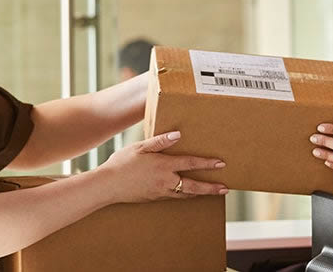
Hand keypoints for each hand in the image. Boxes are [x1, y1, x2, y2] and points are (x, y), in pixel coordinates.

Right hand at [96, 131, 227, 202]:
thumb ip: (160, 141)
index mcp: (164, 165)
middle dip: (211, 187)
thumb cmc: (122, 163)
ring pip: (185, 194)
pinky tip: (188, 193)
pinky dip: (186, 195)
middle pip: (193, 186)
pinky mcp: (155, 198)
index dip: (207, 163)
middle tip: (225, 188)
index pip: (191, 163)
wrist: (108, 186)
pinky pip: (175, 197)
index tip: (220, 163)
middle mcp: (165, 180)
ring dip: (200, 193)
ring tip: (212, 192)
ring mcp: (161, 192)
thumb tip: (178, 135)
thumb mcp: (140, 147)